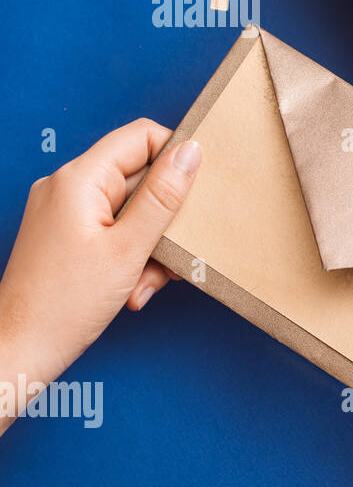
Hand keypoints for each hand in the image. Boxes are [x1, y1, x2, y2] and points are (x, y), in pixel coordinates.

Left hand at [0, 118, 200, 432]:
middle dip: (165, 218)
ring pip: (131, 210)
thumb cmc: (64, 305)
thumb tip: (191, 151)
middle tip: (175, 254)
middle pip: (139, 178)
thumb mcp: (129, 248)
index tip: (198, 191)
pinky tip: (134, 287)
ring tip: (149, 281)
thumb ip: (163, 196)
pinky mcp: (66, 235)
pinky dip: (132, 255)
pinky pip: (114, 230)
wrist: (20, 349)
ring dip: (152, 245)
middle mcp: (67, 188)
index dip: (176, 157)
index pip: (140, 137)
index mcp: (79, 180)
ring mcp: (64, 212)